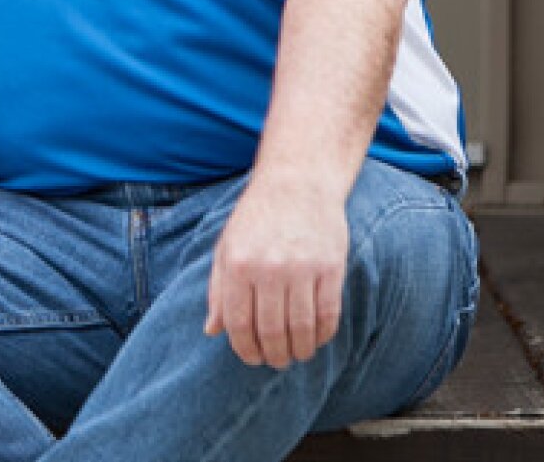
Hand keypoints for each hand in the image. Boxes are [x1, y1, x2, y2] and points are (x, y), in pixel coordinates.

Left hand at [203, 176, 346, 368]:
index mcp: (238, 265)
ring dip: (298, 351)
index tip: (251, 358)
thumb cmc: (256, 217)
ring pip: (301, 328)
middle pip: (271, 331)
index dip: (245, 349)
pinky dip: (322, 335)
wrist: (297, 182)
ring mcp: (302, 269)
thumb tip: (212, 331)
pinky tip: (315, 339)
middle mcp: (269, 269)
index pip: (239, 324)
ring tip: (295, 355)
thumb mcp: (226, 247)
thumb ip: (218, 290)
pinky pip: (328, 314)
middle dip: (273, 356)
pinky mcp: (331, 268)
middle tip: (275, 361)